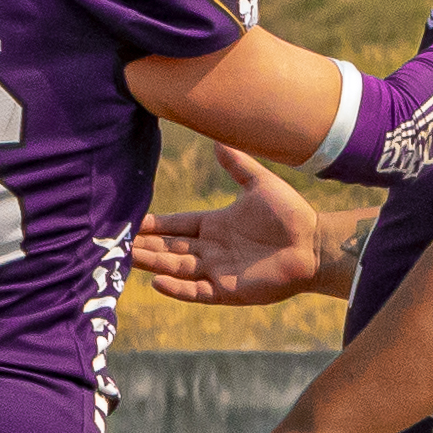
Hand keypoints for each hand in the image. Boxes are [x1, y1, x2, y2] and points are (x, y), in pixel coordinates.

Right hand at [133, 159, 336, 305]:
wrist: (317, 244)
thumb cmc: (292, 215)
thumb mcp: (260, 184)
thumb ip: (238, 165)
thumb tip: (217, 140)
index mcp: (215, 225)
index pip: (176, 225)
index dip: (154, 224)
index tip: (129, 221)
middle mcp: (211, 249)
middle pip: (169, 247)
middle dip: (144, 245)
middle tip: (115, 242)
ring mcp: (218, 271)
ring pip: (177, 267)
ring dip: (153, 263)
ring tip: (128, 257)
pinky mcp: (228, 290)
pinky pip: (196, 291)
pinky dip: (177, 288)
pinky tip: (157, 282)